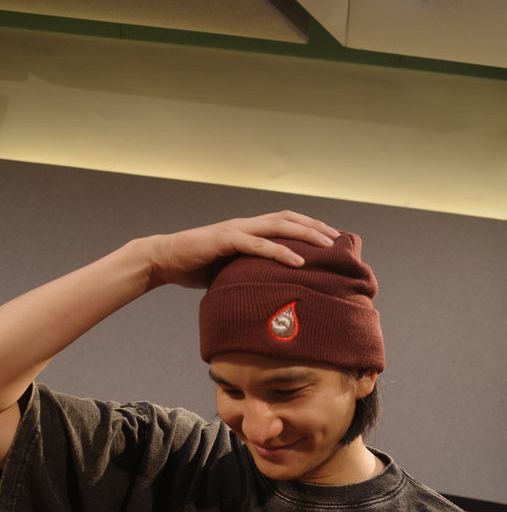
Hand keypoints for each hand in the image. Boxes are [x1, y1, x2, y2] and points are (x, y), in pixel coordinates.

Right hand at [146, 211, 339, 288]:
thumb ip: (247, 274)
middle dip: (315, 226)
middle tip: (338, 238)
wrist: (164, 260)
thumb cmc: (194, 267)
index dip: (308, 226)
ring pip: (278, 225)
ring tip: (327, 246)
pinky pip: (258, 244)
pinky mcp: (225, 240)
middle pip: (288, 218)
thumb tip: (267, 294)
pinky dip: (280, 252)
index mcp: (248, 229)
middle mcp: (245, 224)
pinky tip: (299, 262)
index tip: (329, 238)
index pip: (284, 222)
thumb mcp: (228, 271)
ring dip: (305, 234)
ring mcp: (236, 230)